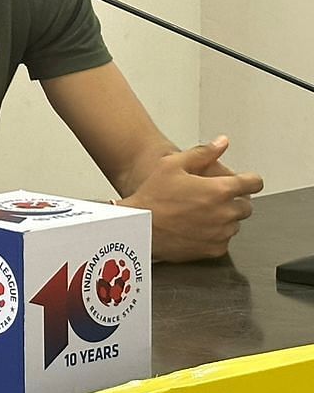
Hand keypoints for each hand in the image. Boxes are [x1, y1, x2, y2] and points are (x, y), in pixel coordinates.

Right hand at [123, 136, 263, 261]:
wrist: (139, 228)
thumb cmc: (152, 197)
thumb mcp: (172, 165)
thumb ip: (202, 152)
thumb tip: (221, 142)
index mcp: (220, 189)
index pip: (254, 183)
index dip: (251, 180)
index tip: (247, 182)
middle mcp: (225, 212)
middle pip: (246, 206)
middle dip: (234, 200)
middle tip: (213, 198)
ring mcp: (221, 233)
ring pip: (235, 224)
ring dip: (225, 218)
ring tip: (201, 213)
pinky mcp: (214, 249)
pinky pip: (224, 240)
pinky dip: (216, 235)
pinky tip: (198, 228)